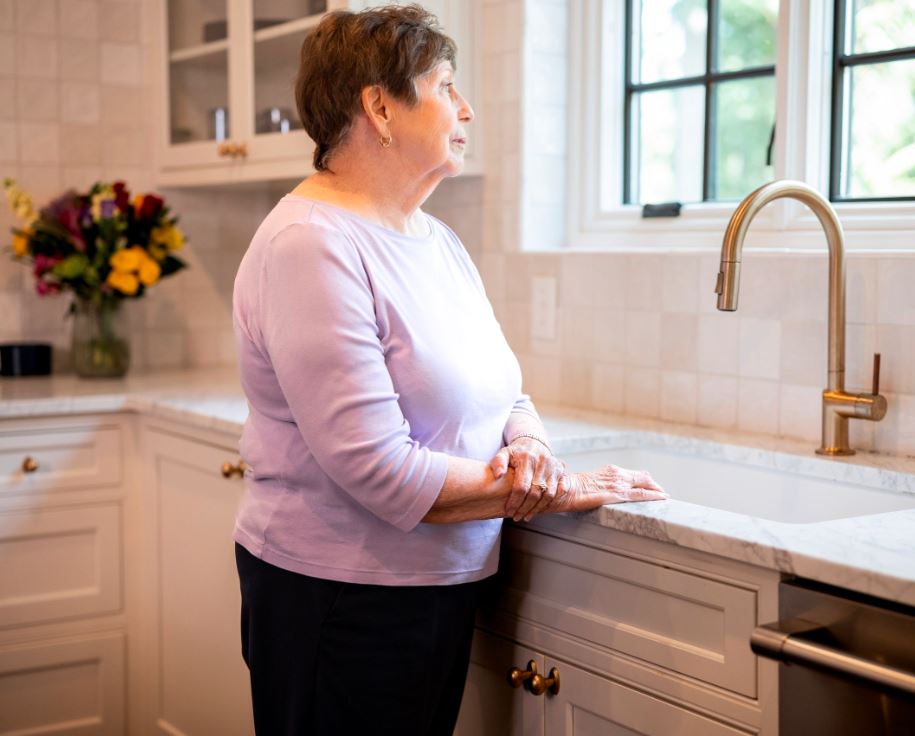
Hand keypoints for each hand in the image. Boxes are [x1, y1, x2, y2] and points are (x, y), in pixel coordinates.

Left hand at [489, 438, 564, 521]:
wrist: (533, 443)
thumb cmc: (516, 452)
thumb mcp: (504, 453)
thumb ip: (498, 463)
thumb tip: (498, 475)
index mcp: (527, 458)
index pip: (521, 486)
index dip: (515, 501)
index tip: (509, 511)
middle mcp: (542, 462)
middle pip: (535, 492)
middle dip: (525, 508)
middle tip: (517, 517)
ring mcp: (553, 466)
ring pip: (547, 494)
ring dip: (537, 508)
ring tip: (526, 516)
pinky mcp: (560, 470)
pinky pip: (557, 491)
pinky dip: (549, 503)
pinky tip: (539, 509)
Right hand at [553, 464, 667, 512]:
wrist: (565, 489)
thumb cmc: (574, 488)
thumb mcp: (592, 482)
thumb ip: (603, 484)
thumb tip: (606, 490)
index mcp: (611, 470)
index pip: (635, 474)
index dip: (647, 480)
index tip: (653, 487)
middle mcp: (617, 474)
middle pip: (644, 477)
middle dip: (655, 485)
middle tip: (662, 494)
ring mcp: (619, 483)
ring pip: (645, 483)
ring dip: (657, 490)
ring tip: (664, 497)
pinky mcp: (618, 494)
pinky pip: (640, 493)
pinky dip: (653, 495)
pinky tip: (661, 498)